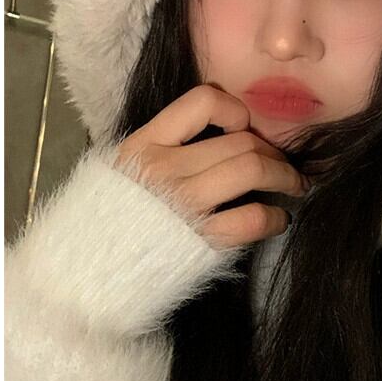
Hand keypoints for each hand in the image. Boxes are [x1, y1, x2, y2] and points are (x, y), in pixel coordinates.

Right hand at [114, 84, 310, 247]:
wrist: (87, 277)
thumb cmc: (109, 225)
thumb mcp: (122, 174)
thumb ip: (161, 152)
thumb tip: (220, 140)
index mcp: (143, 146)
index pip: (201, 102)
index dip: (233, 110)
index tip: (242, 128)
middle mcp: (164, 169)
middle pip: (240, 142)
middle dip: (273, 152)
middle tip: (283, 165)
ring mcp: (183, 204)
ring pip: (253, 170)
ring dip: (285, 177)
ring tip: (294, 186)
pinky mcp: (200, 240)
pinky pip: (254, 218)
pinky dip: (276, 217)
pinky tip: (279, 220)